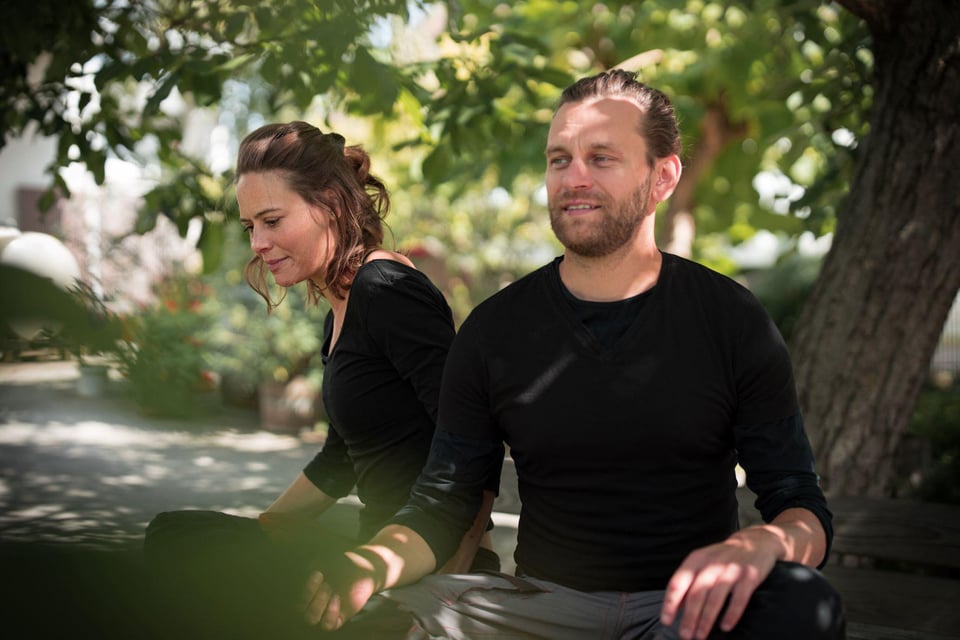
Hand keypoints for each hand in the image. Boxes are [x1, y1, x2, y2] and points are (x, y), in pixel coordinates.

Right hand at [302, 551, 379, 630]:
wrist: (363, 568)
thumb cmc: (343, 563)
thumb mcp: (324, 561)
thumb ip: (312, 566)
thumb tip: (306, 570)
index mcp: (308, 593)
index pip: (299, 598)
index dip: (306, 588)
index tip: (319, 573)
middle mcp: (314, 605)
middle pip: (302, 610)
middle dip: (311, 596)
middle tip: (326, 584)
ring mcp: (326, 612)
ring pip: (312, 619)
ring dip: (318, 605)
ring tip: (332, 592)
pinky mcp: (340, 618)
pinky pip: (328, 625)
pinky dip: (329, 614)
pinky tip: (337, 599)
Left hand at [660, 528, 779, 639]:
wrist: (755, 542)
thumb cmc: (723, 557)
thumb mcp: (703, 562)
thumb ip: (689, 581)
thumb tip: (675, 606)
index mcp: (696, 560)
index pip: (678, 582)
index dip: (670, 603)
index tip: (666, 620)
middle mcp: (712, 564)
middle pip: (696, 594)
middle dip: (689, 617)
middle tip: (685, 635)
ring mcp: (731, 570)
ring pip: (715, 599)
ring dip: (706, 620)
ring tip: (700, 635)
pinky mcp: (749, 577)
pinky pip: (739, 599)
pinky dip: (731, 615)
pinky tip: (725, 627)